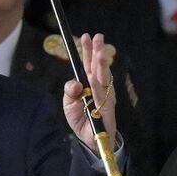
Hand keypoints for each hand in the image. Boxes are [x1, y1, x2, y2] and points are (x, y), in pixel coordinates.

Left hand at [62, 33, 116, 151]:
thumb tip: (76, 83)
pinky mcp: (107, 108)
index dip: (88, 51)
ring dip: (101, 65)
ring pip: (104, 78)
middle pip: (98, 67)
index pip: (88, 64)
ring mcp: (105, 96)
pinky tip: (95, 77)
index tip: (86, 36)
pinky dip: (98, 86)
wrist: (90, 139)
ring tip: (100, 52)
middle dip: (97, 51)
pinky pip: (102, 95)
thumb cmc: (81, 119)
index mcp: (89, 84)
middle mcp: (99, 87)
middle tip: (98, 36)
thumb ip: (70, 91)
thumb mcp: (69, 104)